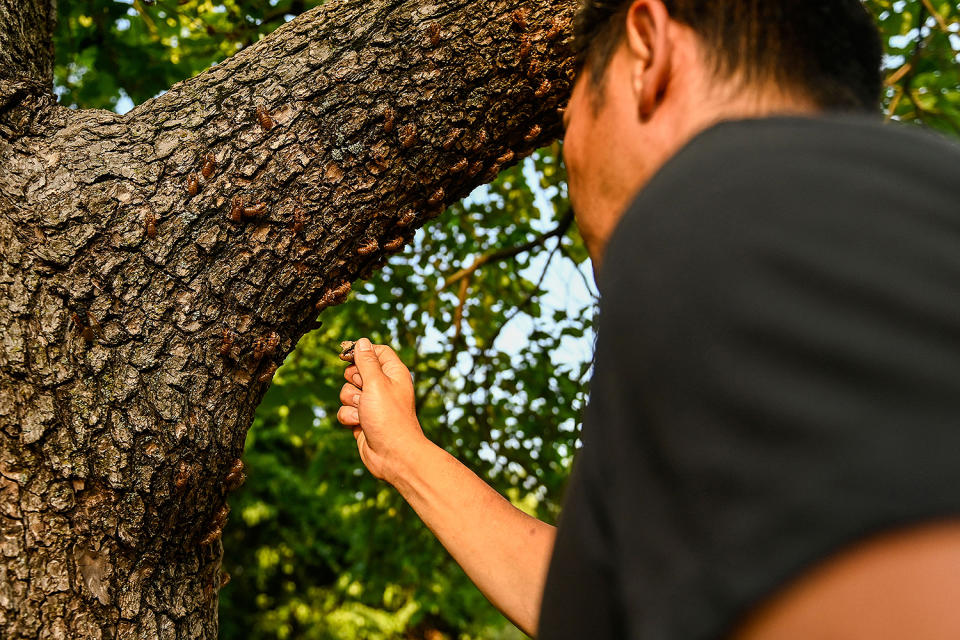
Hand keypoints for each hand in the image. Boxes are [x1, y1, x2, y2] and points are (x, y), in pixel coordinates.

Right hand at [337, 338, 426, 482]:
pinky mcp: (362, 419)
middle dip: (353, 380)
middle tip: (364, 390)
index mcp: (393, 373)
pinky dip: (349, 417)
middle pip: (357, 370)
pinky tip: (360, 425)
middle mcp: (383, 386)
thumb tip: (362, 341)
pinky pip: (345, 409)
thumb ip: (366, 361)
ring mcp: (372, 403)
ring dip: (350, 401)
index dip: (360, 350)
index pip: (376, 351)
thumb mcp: (376, 383)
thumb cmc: (389, 417)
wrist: (393, 455)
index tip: (344, 354)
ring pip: (347, 391)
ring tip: (364, 412)